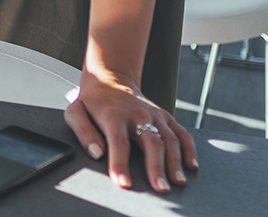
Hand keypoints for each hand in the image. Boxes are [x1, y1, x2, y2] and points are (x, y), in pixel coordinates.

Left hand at [64, 72, 197, 192]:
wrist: (111, 79)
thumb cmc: (93, 102)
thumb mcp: (76, 112)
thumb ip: (83, 132)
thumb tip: (96, 153)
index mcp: (114, 115)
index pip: (118, 143)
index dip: (120, 164)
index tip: (124, 183)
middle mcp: (138, 114)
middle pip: (151, 143)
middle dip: (156, 167)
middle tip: (160, 188)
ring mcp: (155, 115)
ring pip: (170, 139)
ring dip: (175, 162)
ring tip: (177, 182)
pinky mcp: (166, 116)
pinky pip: (182, 133)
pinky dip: (190, 149)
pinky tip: (191, 166)